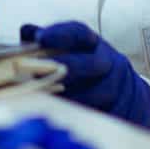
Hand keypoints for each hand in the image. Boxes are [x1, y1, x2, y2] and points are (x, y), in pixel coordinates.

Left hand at [21, 21, 149, 131]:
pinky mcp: (123, 107)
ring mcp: (118, 84)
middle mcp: (108, 60)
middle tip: (44, 74)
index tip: (41, 37)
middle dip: (69, 67)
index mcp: (92, 42)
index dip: (60, 34)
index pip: (78, 32)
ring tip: (52, 100)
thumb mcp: (69, 49)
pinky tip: (70, 116)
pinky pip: (108, 113)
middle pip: (93, 63)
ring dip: (76, 97)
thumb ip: (47, 41)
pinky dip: (89, 115)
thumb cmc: (84, 65)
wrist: (123, 89)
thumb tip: (26, 31)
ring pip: (101, 92)